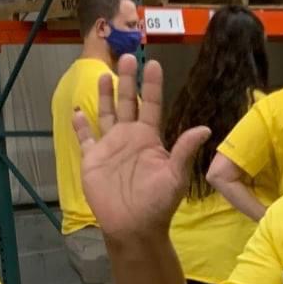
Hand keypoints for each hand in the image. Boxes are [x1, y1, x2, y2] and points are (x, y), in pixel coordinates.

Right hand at [72, 56, 209, 244]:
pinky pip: (85, 138)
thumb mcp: (175, 176)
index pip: (151, 105)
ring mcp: (110, 147)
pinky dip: (80, 126)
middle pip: (127, 102)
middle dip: (127, 80)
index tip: (154, 64)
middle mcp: (129, 137)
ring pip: (106, 114)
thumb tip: (204, 129)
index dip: (152, 86)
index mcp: (149, 138)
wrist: (133, 227)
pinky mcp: (92, 159)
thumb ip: (184, 150)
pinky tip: (78, 111)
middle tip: (127, 56)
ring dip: (104, 95)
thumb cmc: (157, 203)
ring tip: (103, 73)